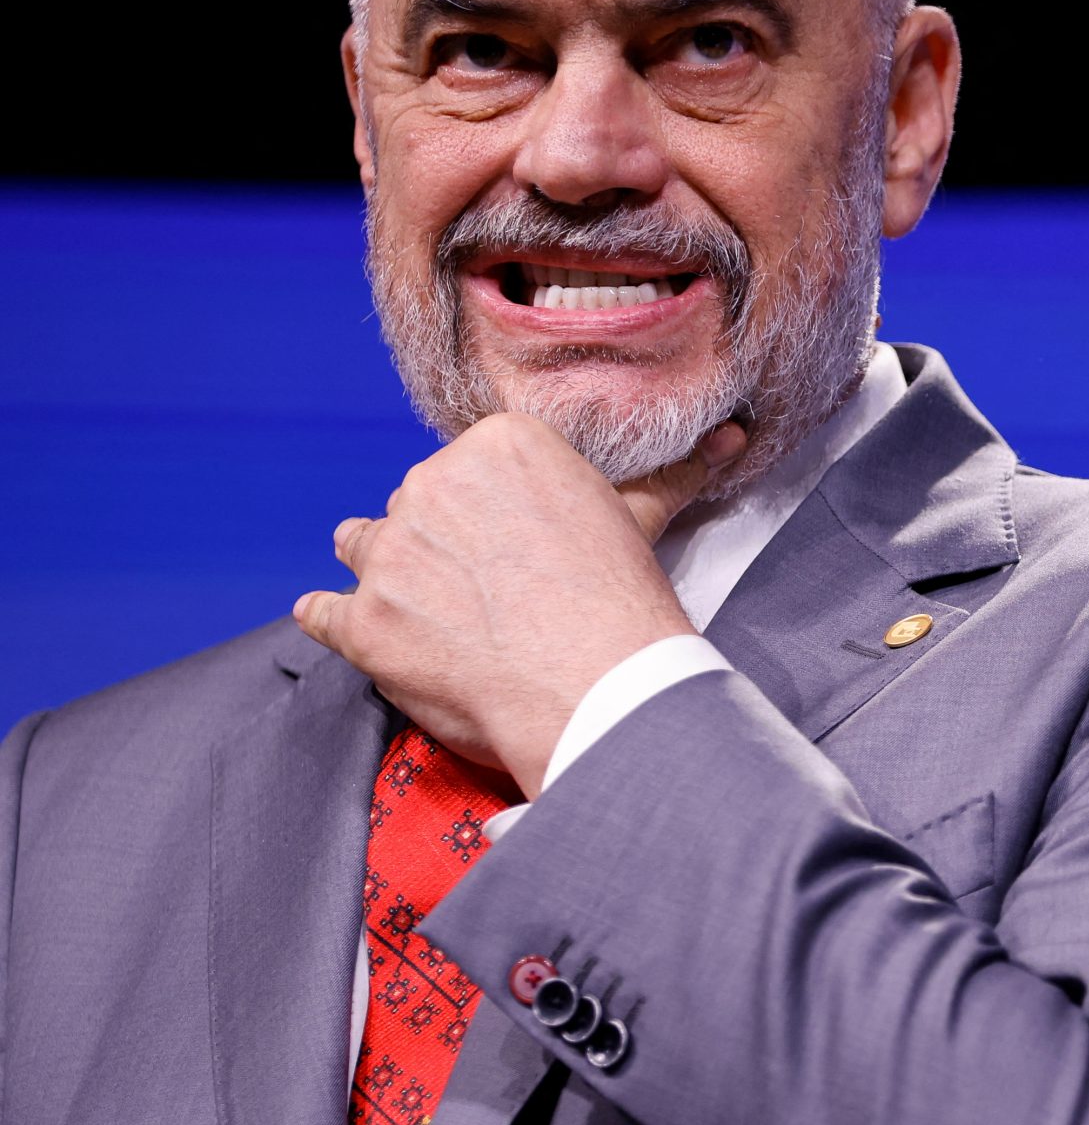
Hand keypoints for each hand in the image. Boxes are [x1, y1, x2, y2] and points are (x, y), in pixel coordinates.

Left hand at [294, 414, 747, 795]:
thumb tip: (730, 436)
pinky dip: (334, 621)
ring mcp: (390, 555)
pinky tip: (358, 631)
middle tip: (485, 590)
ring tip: (429, 609)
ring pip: (362, 545)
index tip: (510, 544)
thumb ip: (669, 473)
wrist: (599, 688)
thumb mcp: (643, 522)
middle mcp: (431, 483)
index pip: (469, 464)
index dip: (486, 506)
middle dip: (438, 540)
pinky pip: (322, 611)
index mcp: (497, 445)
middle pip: (416, 502)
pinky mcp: (362, 622)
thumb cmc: (624, 603)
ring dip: (385, 571)